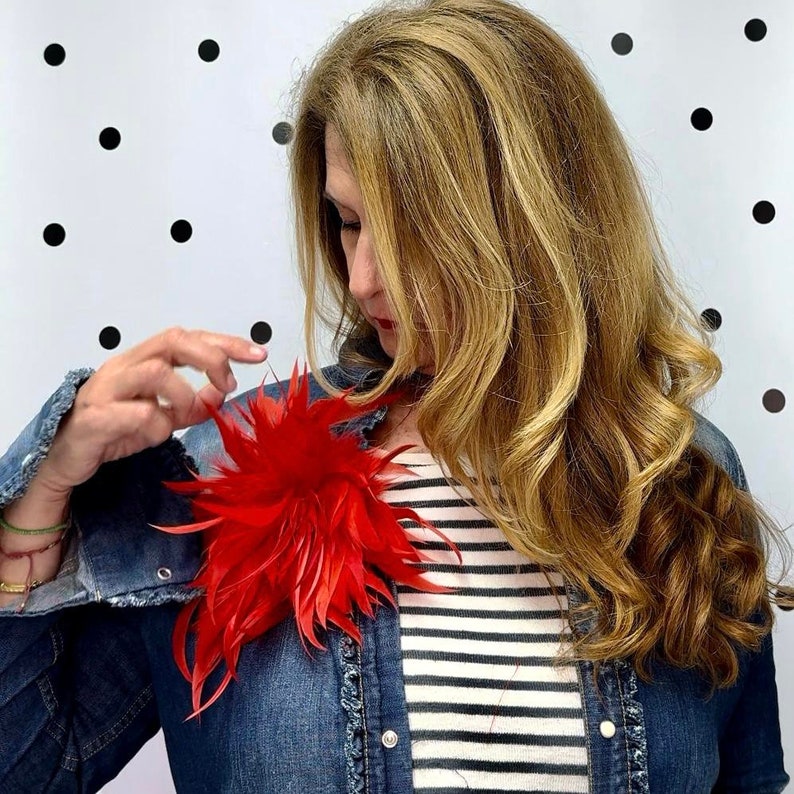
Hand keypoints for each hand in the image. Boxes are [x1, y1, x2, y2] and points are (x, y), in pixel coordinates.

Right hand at [35, 327, 267, 494]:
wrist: (67, 459)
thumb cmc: (113, 429)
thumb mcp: (163, 418)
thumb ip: (193, 405)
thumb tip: (221, 394)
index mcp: (143, 360)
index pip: (189, 338)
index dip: (226, 343)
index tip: (259, 354)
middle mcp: (125, 366)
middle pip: (173, 340)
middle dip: (211, 358)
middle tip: (228, 384)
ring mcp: (107, 388)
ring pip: (156, 371)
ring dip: (185, 395)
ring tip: (186, 415)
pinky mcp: (95, 417)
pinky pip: (136, 412)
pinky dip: (156, 424)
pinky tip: (156, 434)